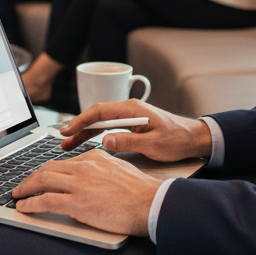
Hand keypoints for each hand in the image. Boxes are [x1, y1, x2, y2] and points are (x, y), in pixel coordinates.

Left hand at [11, 148, 160, 236]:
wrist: (151, 204)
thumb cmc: (140, 192)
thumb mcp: (118, 170)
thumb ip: (101, 168)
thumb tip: (90, 176)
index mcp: (94, 158)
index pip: (61, 162)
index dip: (45, 170)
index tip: (38, 177)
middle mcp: (84, 167)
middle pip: (47, 169)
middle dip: (30, 178)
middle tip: (21, 187)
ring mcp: (80, 184)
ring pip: (43, 181)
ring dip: (25, 189)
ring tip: (17, 196)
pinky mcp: (78, 202)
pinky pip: (46, 201)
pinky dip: (31, 204)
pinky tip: (23, 208)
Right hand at [57, 100, 211, 160]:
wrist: (194, 139)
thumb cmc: (177, 140)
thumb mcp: (153, 144)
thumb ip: (129, 142)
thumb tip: (105, 140)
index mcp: (134, 110)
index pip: (101, 110)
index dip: (82, 120)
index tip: (68, 130)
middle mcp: (130, 109)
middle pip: (97, 115)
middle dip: (78, 127)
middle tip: (62, 139)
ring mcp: (130, 117)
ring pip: (101, 122)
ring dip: (85, 132)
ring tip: (68, 144)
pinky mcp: (132, 125)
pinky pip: (109, 127)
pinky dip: (96, 135)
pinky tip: (86, 143)